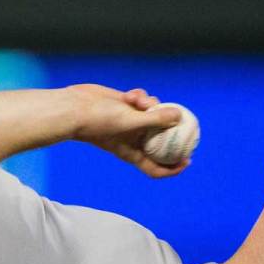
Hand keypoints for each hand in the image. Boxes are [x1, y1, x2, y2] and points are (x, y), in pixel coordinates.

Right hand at [67, 84, 189, 178]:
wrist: (76, 107)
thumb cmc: (99, 121)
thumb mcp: (131, 121)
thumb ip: (156, 120)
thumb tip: (179, 116)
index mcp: (133, 153)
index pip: (155, 168)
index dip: (173, 168)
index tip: (187, 160)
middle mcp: (133, 139)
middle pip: (160, 140)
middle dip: (171, 130)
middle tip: (186, 122)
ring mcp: (130, 122)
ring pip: (153, 114)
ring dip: (151, 105)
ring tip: (139, 101)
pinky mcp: (125, 106)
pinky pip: (142, 101)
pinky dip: (140, 96)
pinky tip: (130, 94)